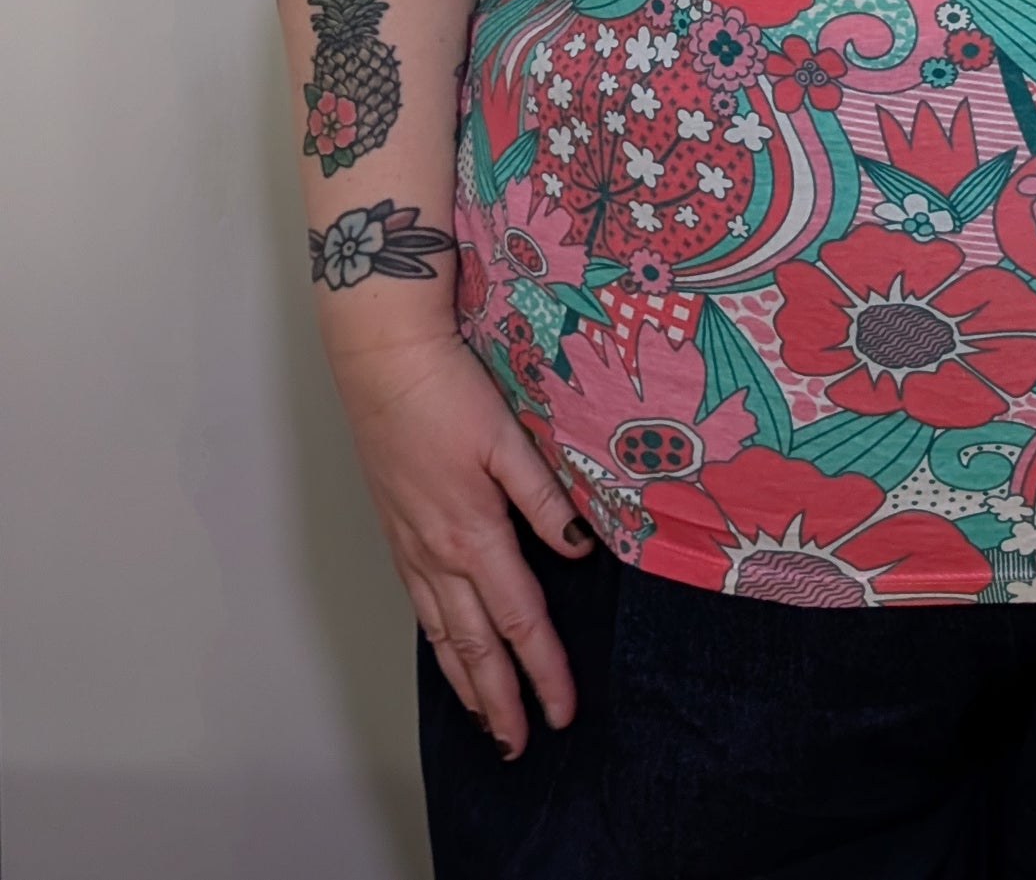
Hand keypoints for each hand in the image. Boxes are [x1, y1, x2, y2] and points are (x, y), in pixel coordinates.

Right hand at [332, 327, 593, 755]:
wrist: (383, 363)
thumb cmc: (449, 392)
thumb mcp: (509, 439)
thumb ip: (545, 497)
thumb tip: (578, 547)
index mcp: (472, 534)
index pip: (518, 620)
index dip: (544, 669)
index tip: (563, 710)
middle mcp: (437, 554)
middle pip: (474, 646)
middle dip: (500, 700)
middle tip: (520, 745)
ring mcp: (411, 547)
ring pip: (441, 635)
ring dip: (465, 683)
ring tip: (485, 722)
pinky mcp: (397, 533)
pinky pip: (420, 607)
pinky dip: (437, 644)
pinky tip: (447, 651)